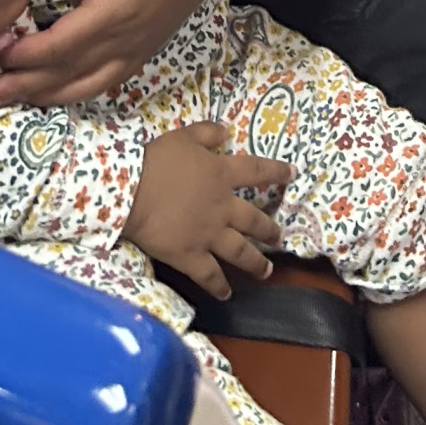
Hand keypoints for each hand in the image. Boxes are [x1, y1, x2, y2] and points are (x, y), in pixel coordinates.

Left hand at [0, 0, 247, 111]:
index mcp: (120, 13)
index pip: (61, 46)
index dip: (24, 56)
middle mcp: (128, 41)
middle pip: (67, 76)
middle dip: (22, 89)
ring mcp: (139, 48)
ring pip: (84, 86)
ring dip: (43, 96)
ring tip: (10, 100)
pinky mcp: (145, 46)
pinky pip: (103, 81)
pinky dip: (73, 92)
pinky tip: (56, 91)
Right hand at [123, 120, 290, 298]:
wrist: (132, 192)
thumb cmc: (157, 160)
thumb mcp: (184, 136)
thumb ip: (207, 133)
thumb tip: (227, 130)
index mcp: (222, 175)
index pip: (257, 171)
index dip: (276, 171)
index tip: (293, 174)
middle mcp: (223, 207)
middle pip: (254, 220)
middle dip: (269, 230)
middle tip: (279, 238)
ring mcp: (209, 235)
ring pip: (240, 252)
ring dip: (256, 263)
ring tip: (266, 271)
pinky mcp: (191, 257)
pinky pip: (210, 275)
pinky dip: (219, 286)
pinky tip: (226, 294)